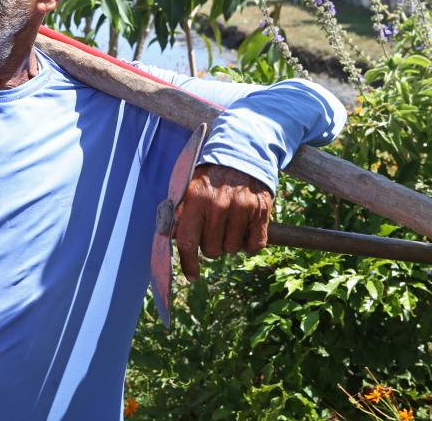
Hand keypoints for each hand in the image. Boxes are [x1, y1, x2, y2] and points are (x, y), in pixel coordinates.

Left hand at [174, 164, 272, 280]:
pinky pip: (255, 245)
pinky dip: (250, 243)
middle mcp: (219, 204)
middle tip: (213, 231)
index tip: (192, 275)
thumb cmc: (212, 178)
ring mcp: (242, 208)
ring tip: (229, 224)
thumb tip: (170, 237)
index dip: (188, 263)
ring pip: (232, 249)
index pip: (187, 241)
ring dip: (229, 243)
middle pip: (212, 250)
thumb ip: (180, 213)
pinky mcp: (261, 211)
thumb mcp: (191, 189)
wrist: (243, 155)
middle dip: (211, 246)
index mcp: (197, 199)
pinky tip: (245, 228)